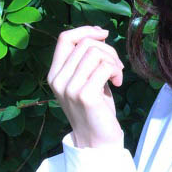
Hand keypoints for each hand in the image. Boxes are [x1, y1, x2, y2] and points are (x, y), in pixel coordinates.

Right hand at [47, 26, 124, 148]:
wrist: (96, 141)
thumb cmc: (95, 109)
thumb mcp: (85, 80)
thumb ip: (85, 60)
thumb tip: (98, 33)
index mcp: (54, 74)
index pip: (65, 38)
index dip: (86, 30)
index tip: (104, 35)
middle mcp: (57, 80)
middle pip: (86, 43)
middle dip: (108, 50)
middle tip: (116, 67)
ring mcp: (69, 88)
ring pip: (96, 52)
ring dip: (114, 61)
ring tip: (117, 76)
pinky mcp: (85, 95)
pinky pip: (105, 67)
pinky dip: (116, 71)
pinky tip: (117, 84)